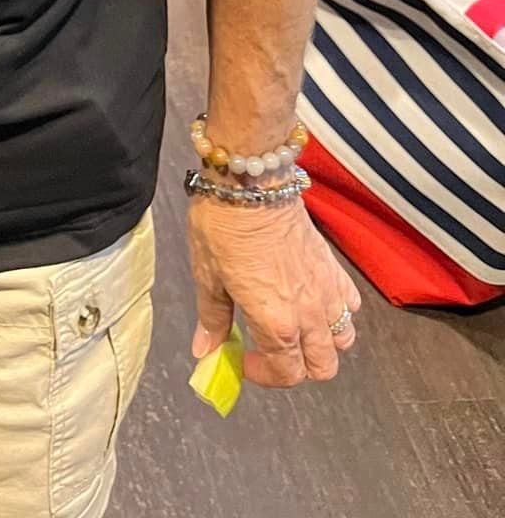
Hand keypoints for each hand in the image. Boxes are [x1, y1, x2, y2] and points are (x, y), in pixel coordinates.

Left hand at [188, 197, 360, 386]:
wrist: (251, 181)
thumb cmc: (225, 225)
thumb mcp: (207, 275)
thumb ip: (212, 319)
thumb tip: (206, 351)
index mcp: (276, 323)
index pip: (285, 373)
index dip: (264, 376)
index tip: (244, 360)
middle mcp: (309, 314)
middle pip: (322, 367)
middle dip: (296, 368)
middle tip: (269, 350)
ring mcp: (327, 291)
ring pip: (343, 341)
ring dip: (322, 345)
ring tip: (295, 329)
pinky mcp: (334, 268)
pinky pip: (350, 306)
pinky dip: (338, 313)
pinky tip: (313, 301)